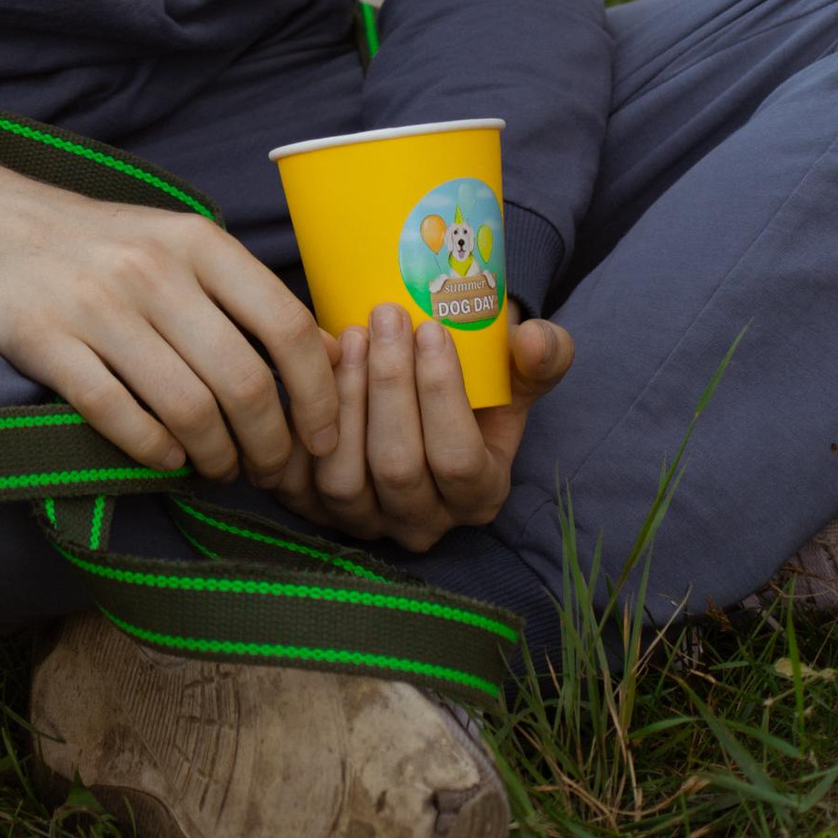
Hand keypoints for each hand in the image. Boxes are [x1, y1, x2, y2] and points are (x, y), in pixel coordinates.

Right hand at [0, 140, 339, 487]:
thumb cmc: (97, 243)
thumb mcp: (175, 242)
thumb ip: (243, 295)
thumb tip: (332, 361)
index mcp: (196, 240)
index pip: (288, 326)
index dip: (319, 396)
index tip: (323, 440)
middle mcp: (153, 269)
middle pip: (244, 382)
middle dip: (268, 446)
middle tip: (266, 470)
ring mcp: (96, 305)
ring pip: (188, 409)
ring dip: (213, 457)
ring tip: (215, 467)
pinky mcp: (45, 342)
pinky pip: (119, 417)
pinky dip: (153, 451)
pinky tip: (162, 456)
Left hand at [288, 304, 573, 552]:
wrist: (415, 402)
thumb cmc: (470, 388)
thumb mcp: (514, 374)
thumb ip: (539, 359)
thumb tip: (536, 339)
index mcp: (478, 496)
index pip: (459, 462)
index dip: (442, 395)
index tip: (431, 328)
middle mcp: (421, 521)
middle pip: (399, 468)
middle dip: (390, 385)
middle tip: (386, 316)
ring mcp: (365, 521)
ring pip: (346, 478)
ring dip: (347, 398)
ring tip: (353, 335)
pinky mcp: (314, 507)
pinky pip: (298, 476)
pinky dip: (300, 420)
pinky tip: (313, 362)